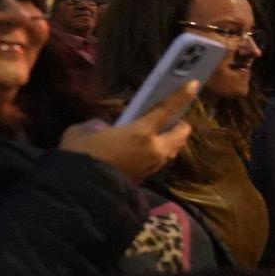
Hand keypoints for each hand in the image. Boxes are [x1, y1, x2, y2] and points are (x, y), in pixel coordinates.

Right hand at [60, 81, 196, 182]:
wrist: (81, 191)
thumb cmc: (81, 155)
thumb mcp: (83, 131)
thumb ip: (98, 126)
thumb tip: (103, 128)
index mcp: (141, 132)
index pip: (166, 110)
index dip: (181, 96)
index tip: (193, 84)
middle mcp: (154, 149)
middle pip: (180, 135)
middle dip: (180, 126)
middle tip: (172, 119)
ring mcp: (153, 166)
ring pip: (173, 150)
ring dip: (171, 141)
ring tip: (159, 134)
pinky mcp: (146, 178)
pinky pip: (160, 161)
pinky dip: (159, 153)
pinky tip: (146, 150)